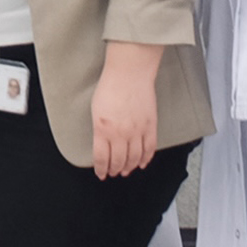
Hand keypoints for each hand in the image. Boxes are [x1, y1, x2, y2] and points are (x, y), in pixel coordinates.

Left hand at [91, 40, 162, 178]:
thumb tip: (101, 143)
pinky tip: (141, 163)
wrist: (130, 73)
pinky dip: (146, 159)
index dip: (101, 169)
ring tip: (125, 171)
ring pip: (134, 158)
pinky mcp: (150, 126)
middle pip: (118, 161)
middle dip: (114, 170)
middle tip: (113, 173)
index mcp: (103, 128)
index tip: (101, 173)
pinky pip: (149, 149)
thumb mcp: (95, 109)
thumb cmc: (110, 86)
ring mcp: (137, 131)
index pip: (102, 157)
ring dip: (129, 167)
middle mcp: (120, 133)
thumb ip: (99, 129)